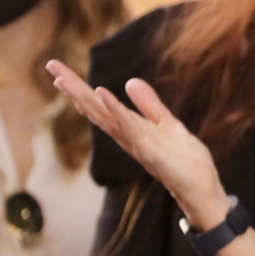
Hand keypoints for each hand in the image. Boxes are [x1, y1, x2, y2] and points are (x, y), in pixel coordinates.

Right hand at [47, 62, 230, 230]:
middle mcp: (127, 137)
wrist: (203, 190)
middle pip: (95, 109)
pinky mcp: (152, 153)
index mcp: (129, 129)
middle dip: (73, 88)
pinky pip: (131, 130)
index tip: (57, 69)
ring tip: (64, 80)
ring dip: (85, 98)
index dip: (79, 87)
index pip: (100, 105)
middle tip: (51, 65)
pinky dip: (116, 112)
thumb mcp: (167, 125)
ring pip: (106, 118)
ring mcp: (137, 145)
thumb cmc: (185, 162)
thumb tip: (131, 81)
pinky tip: (103, 94)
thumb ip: (150, 105)